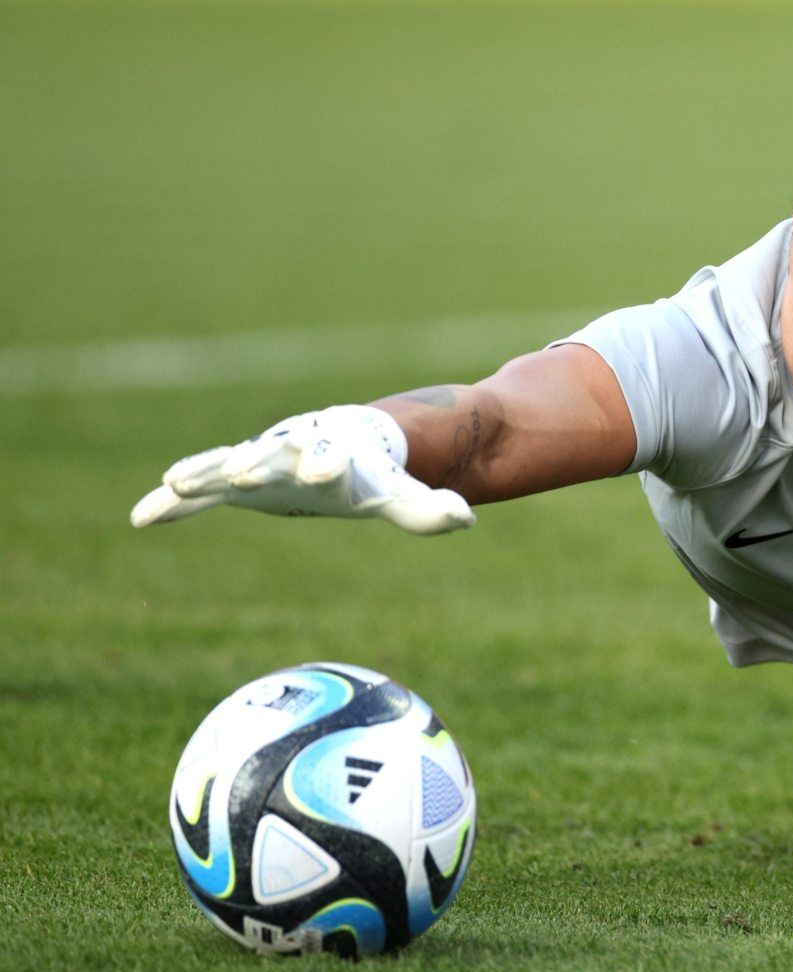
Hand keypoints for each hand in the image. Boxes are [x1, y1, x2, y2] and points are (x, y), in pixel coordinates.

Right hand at [130, 405, 473, 534]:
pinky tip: (141, 518)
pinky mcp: (234, 479)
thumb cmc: (377, 474)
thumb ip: (430, 510)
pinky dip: (172, 503)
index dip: (325, 462)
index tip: (321, 470)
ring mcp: (258, 461)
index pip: (330, 456)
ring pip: (226, 464)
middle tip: (243, 471)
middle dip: (261, 462)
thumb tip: (466, 518)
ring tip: (175, 482)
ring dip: (204, 473)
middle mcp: (291, 449)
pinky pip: (199, 492)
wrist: (347, 446)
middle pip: (274, 454)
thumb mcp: (403, 496)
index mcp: (335, 453)